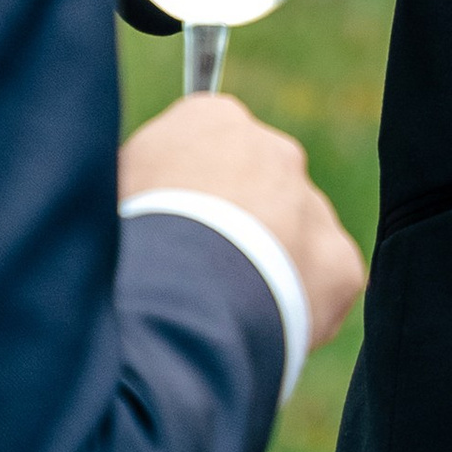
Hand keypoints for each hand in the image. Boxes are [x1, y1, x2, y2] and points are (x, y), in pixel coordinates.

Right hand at [120, 92, 365, 349]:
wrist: (177, 296)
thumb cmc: (126, 241)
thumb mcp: (111, 188)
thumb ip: (140, 179)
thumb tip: (139, 194)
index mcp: (212, 121)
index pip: (206, 149)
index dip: (187, 198)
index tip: (170, 233)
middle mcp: (273, 149)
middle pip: (257, 188)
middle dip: (236, 228)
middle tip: (198, 279)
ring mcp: (310, 204)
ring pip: (294, 237)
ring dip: (269, 269)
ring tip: (224, 314)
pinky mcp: (340, 262)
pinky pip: (324, 286)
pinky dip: (299, 310)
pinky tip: (260, 330)